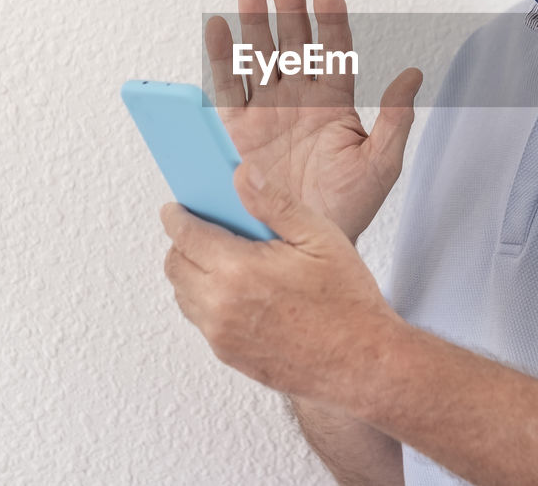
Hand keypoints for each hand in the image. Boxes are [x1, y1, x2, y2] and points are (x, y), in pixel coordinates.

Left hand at [160, 164, 404, 403]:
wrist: (362, 362)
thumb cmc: (346, 301)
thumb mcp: (318, 236)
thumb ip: (274, 202)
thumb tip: (241, 175)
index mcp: (239, 270)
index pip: (186, 235)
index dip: (176, 217)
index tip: (175, 209)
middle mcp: (221, 306)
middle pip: (175, 266)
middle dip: (181, 243)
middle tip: (201, 230)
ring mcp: (223, 335)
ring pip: (184, 296)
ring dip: (192, 273)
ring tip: (222, 259)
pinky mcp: (230, 355)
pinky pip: (202, 321)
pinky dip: (207, 301)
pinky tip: (238, 290)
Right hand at [205, 0, 421, 243]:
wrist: (302, 245)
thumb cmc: (344, 210)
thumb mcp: (380, 165)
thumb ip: (395, 120)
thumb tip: (413, 75)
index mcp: (334, 103)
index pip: (333, 50)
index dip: (330, 19)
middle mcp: (298, 100)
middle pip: (292, 43)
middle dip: (288, 8)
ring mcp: (266, 112)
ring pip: (259, 56)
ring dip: (254, 21)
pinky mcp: (237, 131)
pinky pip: (227, 89)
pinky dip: (221, 59)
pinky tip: (218, 29)